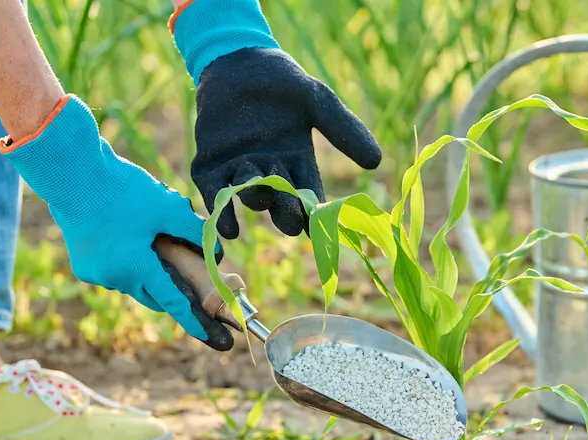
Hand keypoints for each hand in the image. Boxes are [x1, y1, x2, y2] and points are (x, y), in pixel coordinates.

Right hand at [0, 94, 234, 350]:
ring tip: (157, 245)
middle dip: (173, 289)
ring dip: (149, 271)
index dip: (195, 319)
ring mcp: (94, 274)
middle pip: (155, 294)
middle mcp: (114, 278)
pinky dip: (129, 263)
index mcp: (136, 269)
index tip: (211, 336)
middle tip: (189, 280)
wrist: (70, 173)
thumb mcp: (168, 207)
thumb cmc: (122, 189)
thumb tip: (214, 253)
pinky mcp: (83, 264)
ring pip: (134, 281)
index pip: (174, 301)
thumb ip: (195, 233)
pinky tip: (133, 238)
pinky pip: (115, 272)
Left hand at [170, 0, 381, 237]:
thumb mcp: (317, 101)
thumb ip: (343, 130)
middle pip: (281, 203)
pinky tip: (227, 229)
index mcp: (298, 161)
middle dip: (285, 213)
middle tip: (290, 221)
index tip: (320, 232)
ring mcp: (240, 169)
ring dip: (255, 199)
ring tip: (258, 196)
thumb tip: (377, 161)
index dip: (314, 215)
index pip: (309, 194)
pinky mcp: (210, 165)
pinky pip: (215, 193)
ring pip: (249, 195)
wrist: (237, 59)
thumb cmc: (281, 80)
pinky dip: (221, 212)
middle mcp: (271, 171)